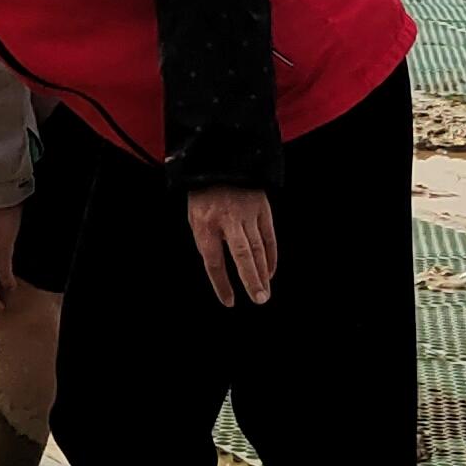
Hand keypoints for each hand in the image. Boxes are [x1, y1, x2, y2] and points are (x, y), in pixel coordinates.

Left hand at [185, 185, 278, 309]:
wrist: (219, 163)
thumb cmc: (204, 196)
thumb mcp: (194, 218)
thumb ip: (207, 242)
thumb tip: (220, 269)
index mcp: (205, 224)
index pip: (214, 261)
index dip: (221, 284)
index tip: (229, 302)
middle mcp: (227, 220)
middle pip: (241, 255)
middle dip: (251, 279)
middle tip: (259, 299)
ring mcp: (247, 213)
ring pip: (257, 248)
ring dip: (262, 272)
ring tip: (264, 293)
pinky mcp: (262, 208)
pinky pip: (269, 237)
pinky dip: (271, 256)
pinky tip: (270, 272)